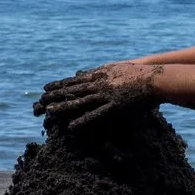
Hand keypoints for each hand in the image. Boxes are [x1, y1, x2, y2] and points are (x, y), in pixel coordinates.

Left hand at [32, 62, 161, 131]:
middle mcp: (99, 83)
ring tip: (49, 112)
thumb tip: (95, 72)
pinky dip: (82, 121)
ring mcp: (106, 94)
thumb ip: (105, 71)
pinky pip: (95, 115)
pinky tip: (71, 127)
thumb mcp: (119, 68)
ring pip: (80, 102)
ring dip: (63, 107)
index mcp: (100, 74)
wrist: (155, 77)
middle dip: (55, 95)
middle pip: (73, 90)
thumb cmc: (141, 73)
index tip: (45, 87)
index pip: (74, 80)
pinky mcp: (114, 106)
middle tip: (39, 99)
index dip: (59, 84)